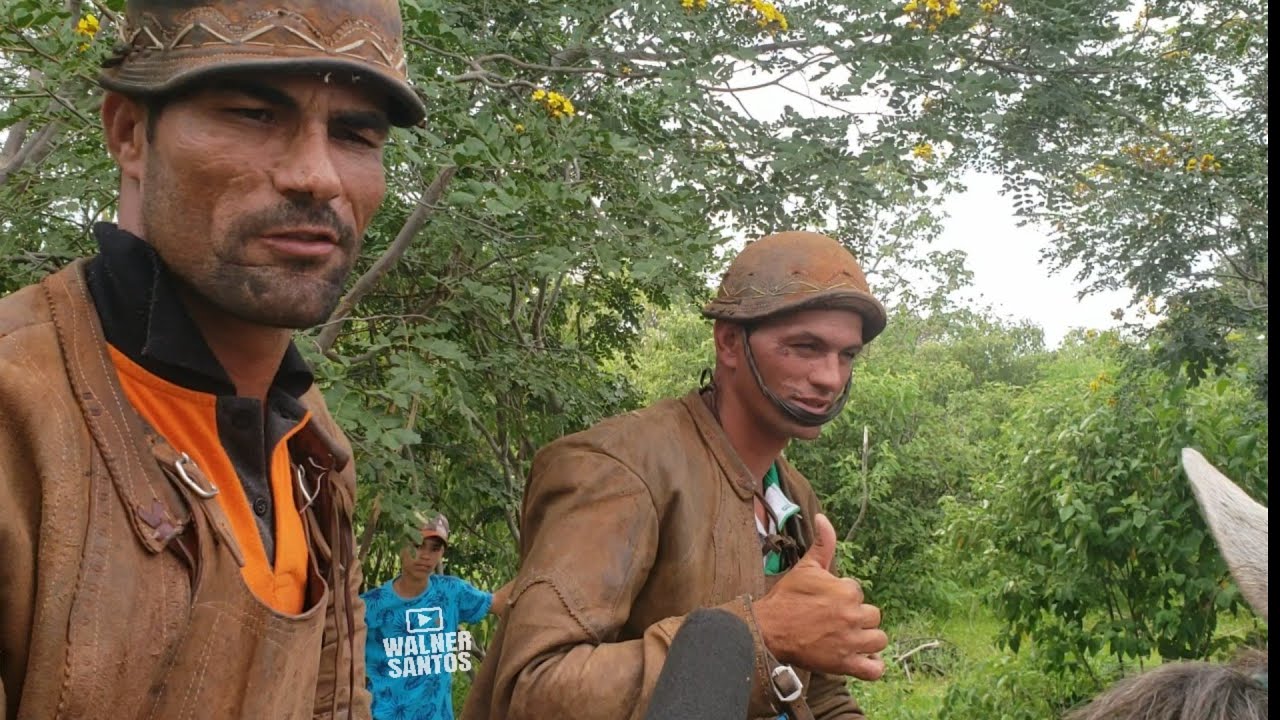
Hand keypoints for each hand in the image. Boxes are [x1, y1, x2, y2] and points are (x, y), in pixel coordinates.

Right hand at [752, 513, 886, 679]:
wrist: (769, 629)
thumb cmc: (786, 598)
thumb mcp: (805, 567)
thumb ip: (822, 543)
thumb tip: (823, 518)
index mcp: (847, 591)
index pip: (858, 593)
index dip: (844, 597)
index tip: (827, 603)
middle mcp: (853, 615)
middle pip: (873, 616)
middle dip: (858, 617)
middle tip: (836, 621)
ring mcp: (851, 641)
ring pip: (878, 640)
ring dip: (868, 639)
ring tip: (851, 638)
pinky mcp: (845, 663)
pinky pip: (874, 669)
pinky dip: (873, 666)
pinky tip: (863, 659)